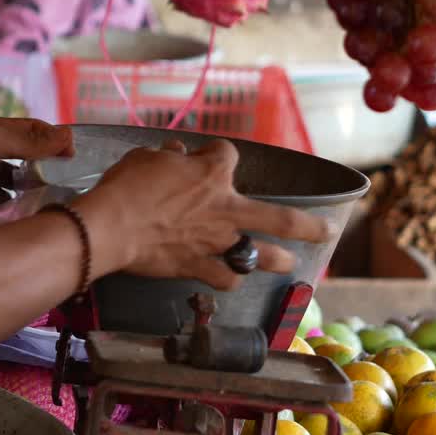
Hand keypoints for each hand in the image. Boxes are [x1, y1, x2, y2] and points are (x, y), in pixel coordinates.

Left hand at [0, 116, 74, 231]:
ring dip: (38, 195)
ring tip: (64, 201)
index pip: (33, 136)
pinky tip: (42, 219)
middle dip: (50, 171)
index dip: (54, 142)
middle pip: (31, 166)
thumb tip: (68, 137)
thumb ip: (29, 141)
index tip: (76, 154)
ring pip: (22, 192)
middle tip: (77, 182)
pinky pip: (8, 216)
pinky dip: (22, 217)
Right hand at [73, 139, 330, 290]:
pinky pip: (225, 278)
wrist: (109, 227)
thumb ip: (166, 157)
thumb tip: (174, 155)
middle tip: (326, 230)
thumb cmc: (125, 187)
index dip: (216, 155)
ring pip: (260, 255)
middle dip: (308, 225)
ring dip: (278, 260)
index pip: (227, 155)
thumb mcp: (145, 158)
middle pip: (280, 217)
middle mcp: (224, 207)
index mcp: (211, 172)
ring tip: (289, 264)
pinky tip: (232, 279)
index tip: (205, 157)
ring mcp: (215, 241)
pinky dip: (230, 279)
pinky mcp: (197, 267)